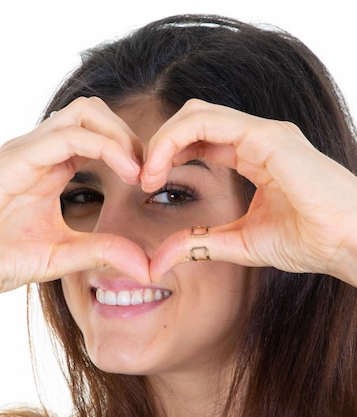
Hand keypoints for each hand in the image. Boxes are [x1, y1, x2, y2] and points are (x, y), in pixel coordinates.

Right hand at [0, 97, 150, 306]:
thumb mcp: (60, 257)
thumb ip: (101, 253)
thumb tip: (147, 266)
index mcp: (48, 168)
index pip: (97, 134)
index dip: (130, 150)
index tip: (152, 183)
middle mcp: (38, 152)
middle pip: (94, 112)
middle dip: (129, 134)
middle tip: (149, 171)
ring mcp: (25, 152)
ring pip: (84, 113)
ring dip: (120, 134)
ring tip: (138, 170)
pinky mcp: (14, 160)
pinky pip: (66, 137)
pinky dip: (103, 147)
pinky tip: (124, 172)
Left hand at [143, 99, 356, 285]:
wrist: (350, 245)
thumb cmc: (309, 240)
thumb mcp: (239, 243)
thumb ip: (199, 244)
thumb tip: (158, 260)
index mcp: (253, 154)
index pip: (198, 138)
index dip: (167, 155)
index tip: (148, 184)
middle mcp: (257, 137)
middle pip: (192, 119)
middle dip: (160, 143)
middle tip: (143, 178)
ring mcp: (263, 133)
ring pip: (196, 113)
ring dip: (163, 140)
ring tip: (148, 175)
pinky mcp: (268, 137)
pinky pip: (208, 123)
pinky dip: (175, 140)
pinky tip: (161, 169)